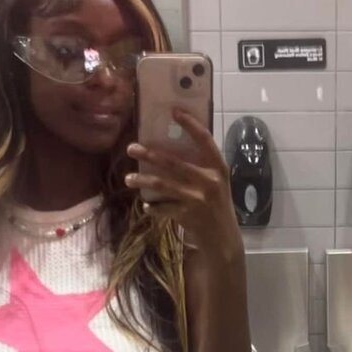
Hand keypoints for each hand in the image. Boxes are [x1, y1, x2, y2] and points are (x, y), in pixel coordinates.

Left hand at [125, 109, 240, 255]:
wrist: (223, 240)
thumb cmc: (218, 208)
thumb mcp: (217, 185)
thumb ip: (202, 168)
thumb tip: (172, 150)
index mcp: (218, 168)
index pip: (204, 140)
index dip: (190, 124)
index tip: (174, 111)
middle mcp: (209, 181)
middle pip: (174, 162)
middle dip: (150, 155)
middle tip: (131, 148)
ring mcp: (197, 199)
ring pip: (162, 185)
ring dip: (142, 181)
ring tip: (128, 179)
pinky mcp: (187, 215)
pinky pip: (162, 207)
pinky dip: (152, 207)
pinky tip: (146, 206)